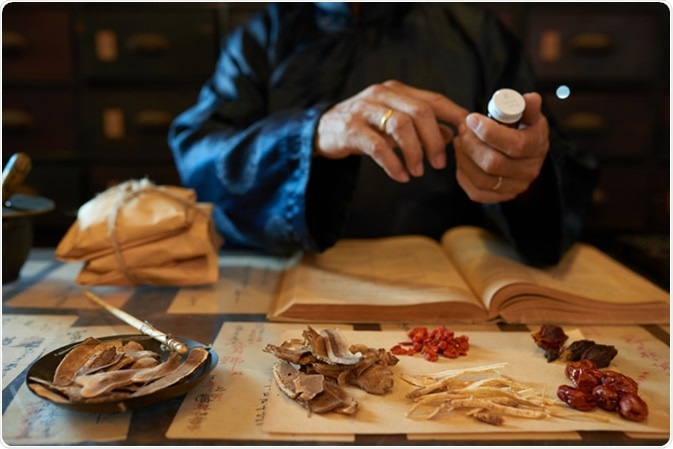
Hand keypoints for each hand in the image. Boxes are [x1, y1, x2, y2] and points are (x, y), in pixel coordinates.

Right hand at [314, 80, 468, 182]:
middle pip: (421, 112)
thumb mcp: (394, 123)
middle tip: (440, 164)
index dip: (455, 117)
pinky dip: (393, 164)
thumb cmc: (364, 127)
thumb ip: (422, 126)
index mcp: (398, 91)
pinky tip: (401, 176)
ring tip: (419, 172)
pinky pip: (378, 146)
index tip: (468, 138)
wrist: (321, 130)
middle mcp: (383, 94)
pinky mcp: (351, 128)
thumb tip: (453, 134)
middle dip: (435, 140)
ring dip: (415, 152)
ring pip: (401, 126)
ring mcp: (365, 109)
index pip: (434, 100)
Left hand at [453, 92, 549, 202]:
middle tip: (462, 129)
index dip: (489, 132)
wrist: (524, 155)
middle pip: (493, 164)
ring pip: (481, 178)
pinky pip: (475, 192)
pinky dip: (463, 174)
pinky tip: (461, 157)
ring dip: (464, 157)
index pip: (515, 145)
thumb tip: (531, 98)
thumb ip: (527, 107)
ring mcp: (514, 187)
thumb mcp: (528, 115)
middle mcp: (528, 172)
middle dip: (471, 144)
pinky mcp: (499, 198)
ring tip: (460, 140)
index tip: (472, 119)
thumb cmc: (522, 130)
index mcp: (536, 148)